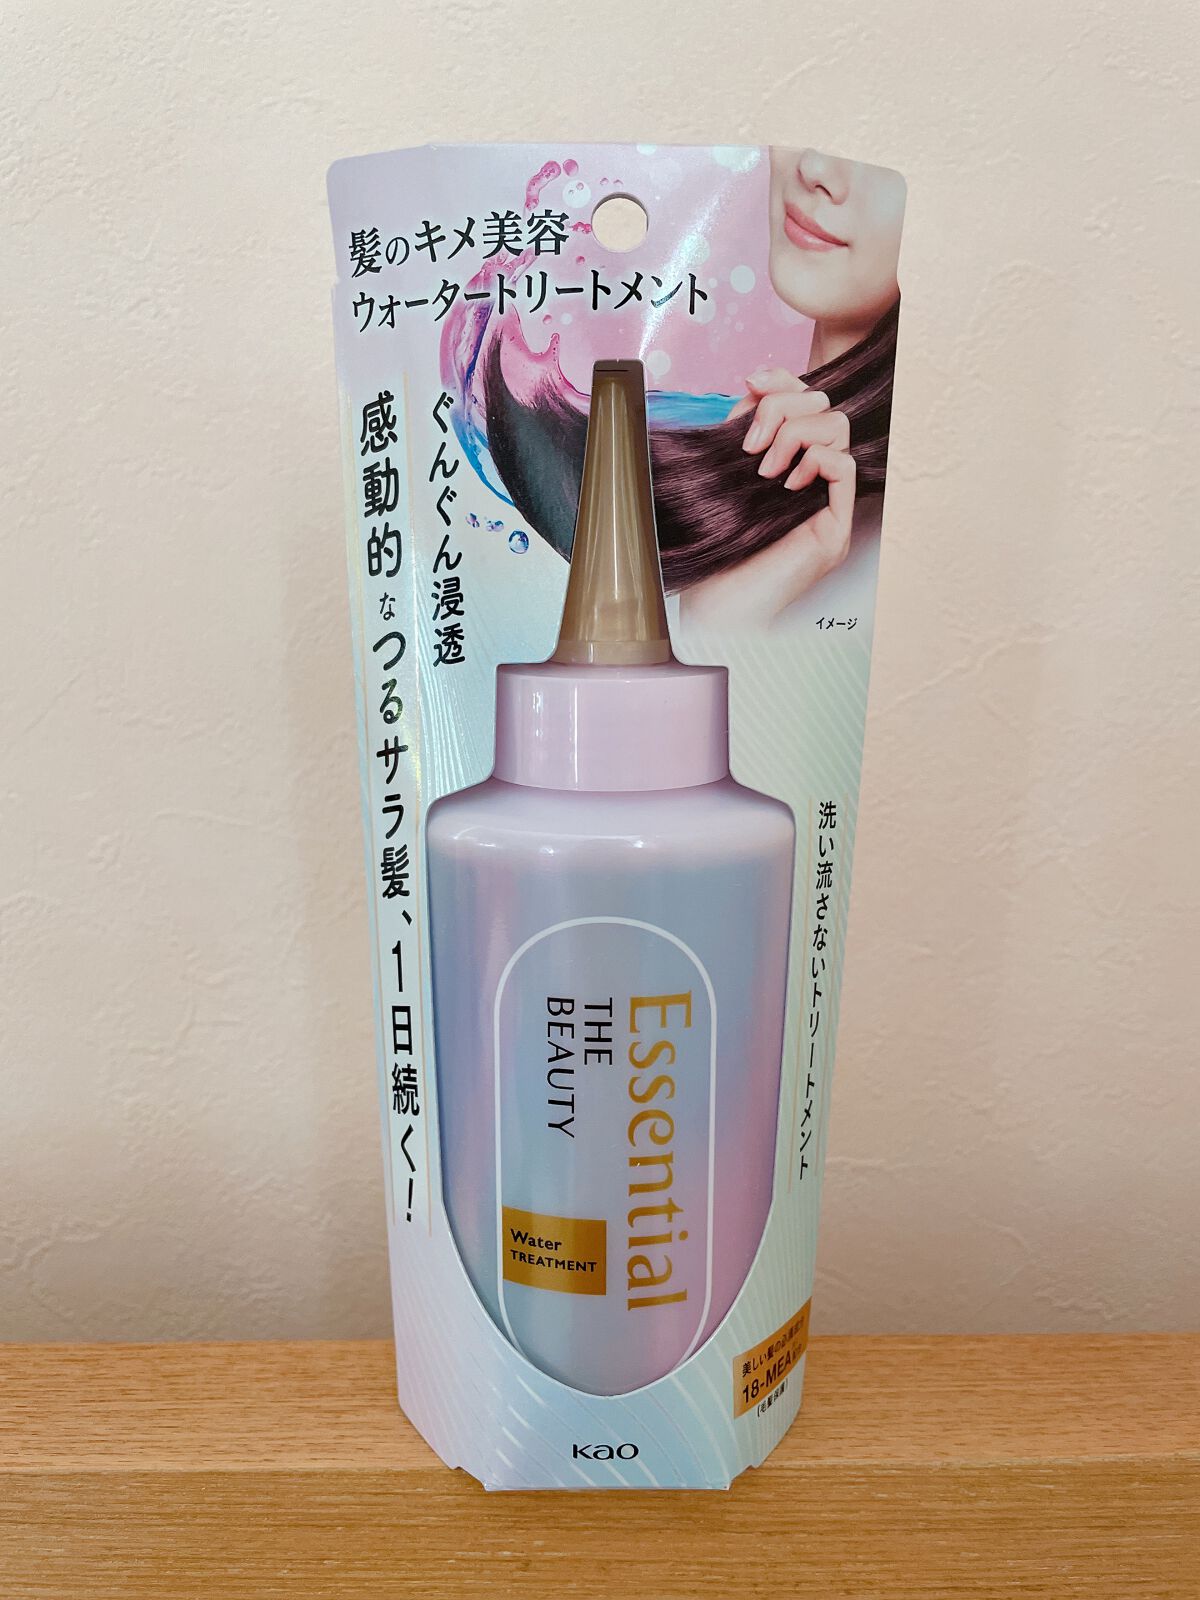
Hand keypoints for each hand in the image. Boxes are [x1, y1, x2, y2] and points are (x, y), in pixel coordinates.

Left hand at [681, 370, 855, 627]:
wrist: (715, 606)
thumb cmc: (716, 549)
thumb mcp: (723, 472)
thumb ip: (740, 429)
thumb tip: (752, 385)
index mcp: (789, 461)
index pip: (805, 398)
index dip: (783, 379)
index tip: (750, 382)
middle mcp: (815, 478)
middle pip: (824, 405)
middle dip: (782, 408)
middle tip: (749, 447)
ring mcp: (829, 502)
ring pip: (839, 428)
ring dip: (794, 436)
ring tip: (763, 471)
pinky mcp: (836, 528)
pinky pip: (845, 466)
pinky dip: (814, 462)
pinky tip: (784, 486)